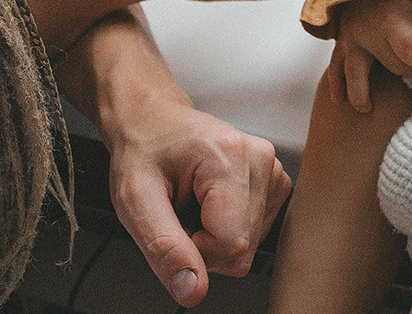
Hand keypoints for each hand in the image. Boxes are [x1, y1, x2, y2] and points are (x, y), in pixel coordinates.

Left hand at [105, 99, 292, 306]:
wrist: (153, 121)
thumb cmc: (143, 153)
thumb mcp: (134, 201)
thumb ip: (164, 249)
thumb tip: (193, 291)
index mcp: (229, 157)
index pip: (230, 246)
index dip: (194, 249)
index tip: (172, 222)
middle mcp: (261, 159)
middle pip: (242, 248)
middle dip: (204, 244)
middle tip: (179, 211)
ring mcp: (273, 169)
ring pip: (250, 244)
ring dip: (215, 237)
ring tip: (192, 203)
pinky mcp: (276, 181)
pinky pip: (257, 232)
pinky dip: (228, 228)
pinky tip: (210, 203)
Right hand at [326, 0, 411, 111]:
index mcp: (393, 23)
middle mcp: (369, 35)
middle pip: (394, 68)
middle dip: (410, 69)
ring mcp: (351, 39)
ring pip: (356, 76)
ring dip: (362, 95)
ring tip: (367, 108)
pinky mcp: (341, 39)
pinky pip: (334, 66)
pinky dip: (335, 84)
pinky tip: (338, 100)